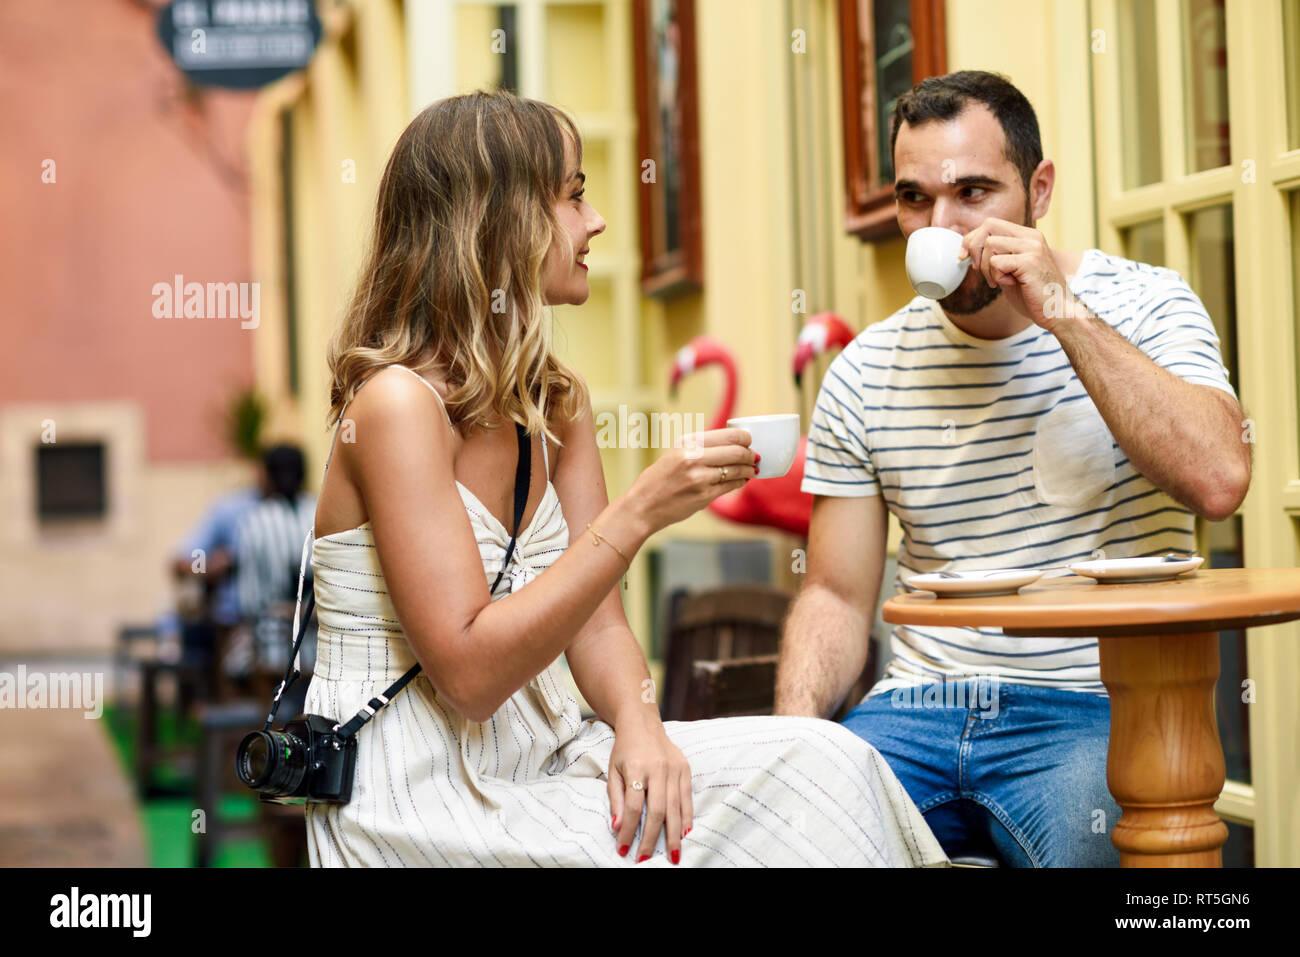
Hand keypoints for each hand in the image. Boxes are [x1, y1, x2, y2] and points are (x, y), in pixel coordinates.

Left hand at [608, 717, 693, 864]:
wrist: (642, 722)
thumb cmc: (624, 749)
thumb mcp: (613, 770)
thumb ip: (616, 799)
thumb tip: (618, 827)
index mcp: (636, 768)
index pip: (634, 807)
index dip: (629, 831)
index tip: (623, 849)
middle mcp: (658, 768)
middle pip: (658, 811)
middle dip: (652, 839)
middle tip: (646, 860)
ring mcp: (674, 768)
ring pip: (675, 808)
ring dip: (673, 835)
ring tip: (672, 856)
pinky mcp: (685, 769)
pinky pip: (687, 798)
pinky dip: (687, 818)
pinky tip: (684, 834)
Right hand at [625, 428, 757, 533]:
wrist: (642, 506)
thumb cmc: (658, 480)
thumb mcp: (674, 454)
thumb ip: (699, 447)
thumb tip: (731, 444)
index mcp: (687, 443)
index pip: (728, 435)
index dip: (745, 438)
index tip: (749, 440)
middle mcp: (693, 457)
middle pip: (737, 452)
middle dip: (750, 454)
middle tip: (754, 457)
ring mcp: (700, 478)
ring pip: (736, 470)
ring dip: (749, 469)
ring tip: (752, 469)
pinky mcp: (704, 496)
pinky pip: (731, 486)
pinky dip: (741, 482)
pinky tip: (742, 480)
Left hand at [959, 218, 1070, 329]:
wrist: (1058, 312)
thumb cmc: (1033, 295)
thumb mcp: (1010, 271)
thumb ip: (996, 258)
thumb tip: (968, 251)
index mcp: (1027, 236)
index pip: (991, 224)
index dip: (972, 239)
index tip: (964, 257)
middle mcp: (1031, 237)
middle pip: (988, 225)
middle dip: (974, 247)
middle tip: (975, 269)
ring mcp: (1032, 247)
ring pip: (990, 244)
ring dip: (985, 267)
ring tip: (997, 281)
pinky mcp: (1030, 262)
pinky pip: (997, 262)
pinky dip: (996, 276)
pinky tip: (1009, 284)